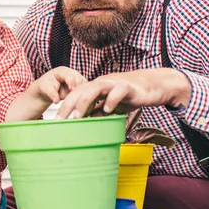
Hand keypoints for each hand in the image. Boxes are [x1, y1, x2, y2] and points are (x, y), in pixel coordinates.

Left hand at [33, 66, 86, 104]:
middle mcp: (72, 74)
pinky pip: (86, 91)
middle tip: (78, 98)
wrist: (49, 90)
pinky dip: (84, 97)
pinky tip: (82, 103)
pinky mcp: (81, 87)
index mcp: (62, 71)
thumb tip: (56, 100)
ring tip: (80, 102)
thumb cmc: (46, 86)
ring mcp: (78, 80)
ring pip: (84, 86)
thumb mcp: (46, 89)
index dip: (71, 82)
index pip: (69, 76)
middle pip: (79, 80)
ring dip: (83, 93)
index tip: (71, 89)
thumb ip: (52, 93)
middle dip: (79, 88)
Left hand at [56, 68, 190, 119]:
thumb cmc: (130, 95)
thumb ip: (98, 113)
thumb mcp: (110, 106)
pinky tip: (106, 110)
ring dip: (84, 102)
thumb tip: (85, 125)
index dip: (64, 107)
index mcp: (95, 88)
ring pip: (94, 89)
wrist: (152, 86)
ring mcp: (114, 83)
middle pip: (80, 91)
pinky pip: (117, 92)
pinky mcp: (127, 87)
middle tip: (60, 120)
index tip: (55, 121)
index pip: (75, 95)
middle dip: (68, 105)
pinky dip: (110, 101)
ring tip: (78, 116)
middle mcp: (101, 83)